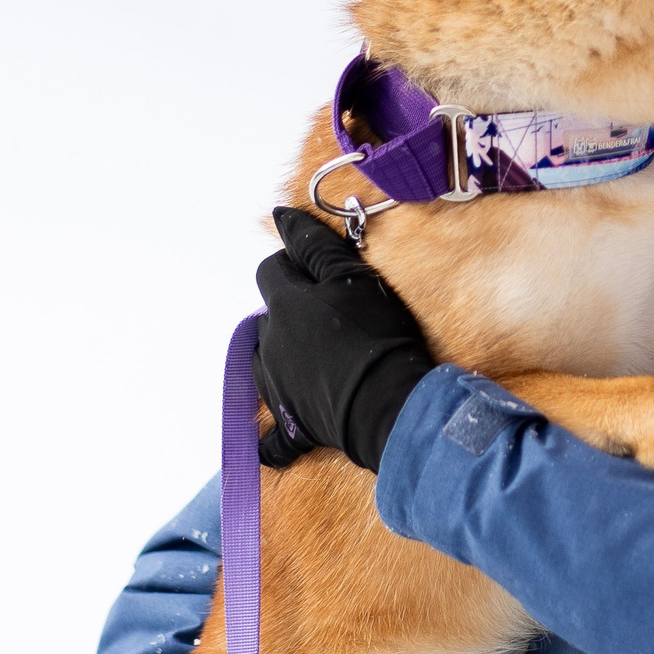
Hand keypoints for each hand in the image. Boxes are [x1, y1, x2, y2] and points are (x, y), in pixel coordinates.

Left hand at [252, 207, 436, 471]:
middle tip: (333, 314)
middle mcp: (270, 346)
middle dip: (292, 311)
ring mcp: (277, 387)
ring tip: (320, 356)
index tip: (324, 270)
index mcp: (284, 307)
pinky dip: (274, 431)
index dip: (295, 265)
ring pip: (265, 365)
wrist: (389, 402)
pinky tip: (290, 422)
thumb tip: (282, 218)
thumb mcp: (353, 278)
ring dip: (284, 356)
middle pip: (269, 318)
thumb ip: (315, 247)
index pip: (272, 271)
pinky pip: (271, 435)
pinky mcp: (292, 425)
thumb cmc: (377, 335)